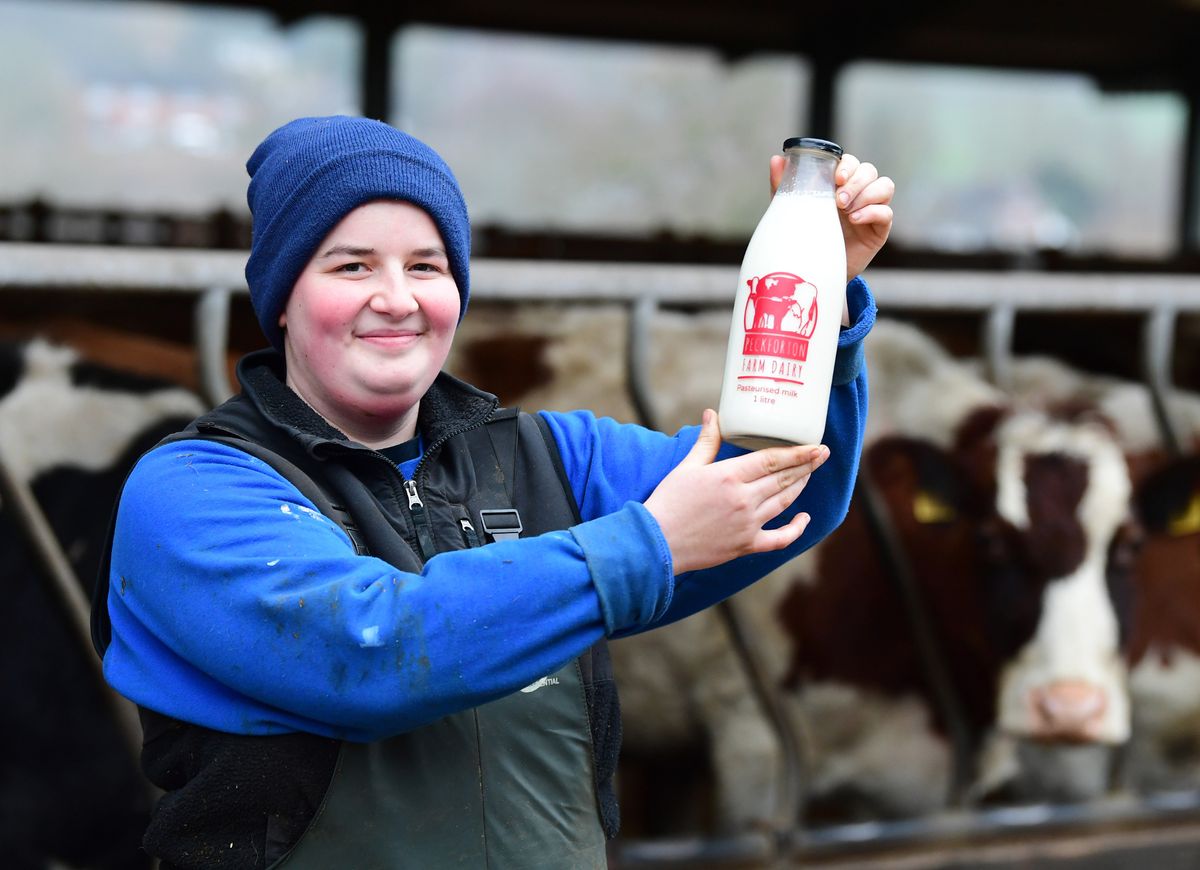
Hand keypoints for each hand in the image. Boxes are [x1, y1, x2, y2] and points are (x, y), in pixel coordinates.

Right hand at [643, 410, 828, 574]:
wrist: (657, 542)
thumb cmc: (669, 502)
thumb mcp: (687, 467)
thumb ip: (706, 441)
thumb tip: (712, 414)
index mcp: (729, 476)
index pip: (773, 460)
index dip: (798, 453)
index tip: (816, 446)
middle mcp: (743, 499)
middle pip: (784, 479)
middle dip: (806, 466)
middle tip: (823, 455)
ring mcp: (747, 524)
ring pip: (784, 502)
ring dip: (800, 487)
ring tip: (809, 474)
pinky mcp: (746, 545)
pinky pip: (779, 539)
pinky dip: (796, 529)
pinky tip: (804, 518)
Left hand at [770, 152, 894, 281]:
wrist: (816, 270)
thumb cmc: (806, 236)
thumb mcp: (792, 210)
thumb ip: (785, 185)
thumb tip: (777, 159)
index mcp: (840, 184)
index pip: (851, 162)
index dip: (847, 165)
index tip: (836, 178)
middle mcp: (858, 192)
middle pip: (869, 171)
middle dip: (855, 182)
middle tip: (839, 200)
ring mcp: (871, 209)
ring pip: (884, 186)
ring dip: (866, 194)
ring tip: (846, 211)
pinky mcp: (880, 228)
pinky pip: (886, 212)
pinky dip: (872, 212)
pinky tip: (855, 220)